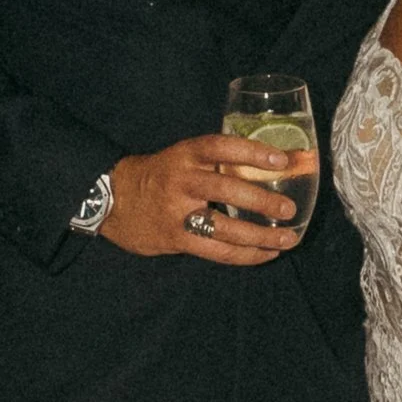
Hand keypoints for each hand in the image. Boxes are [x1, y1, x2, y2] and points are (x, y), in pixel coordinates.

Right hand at [103, 134, 306, 263]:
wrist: (112, 200)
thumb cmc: (158, 177)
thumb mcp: (181, 158)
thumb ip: (213, 163)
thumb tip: (267, 168)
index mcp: (185, 154)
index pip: (221, 147)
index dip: (252, 152)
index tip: (282, 160)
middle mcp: (182, 180)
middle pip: (226, 189)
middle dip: (262, 200)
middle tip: (289, 208)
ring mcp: (178, 212)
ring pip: (225, 226)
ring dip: (261, 235)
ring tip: (287, 239)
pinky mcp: (177, 238)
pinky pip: (217, 251)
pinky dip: (245, 254)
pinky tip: (266, 253)